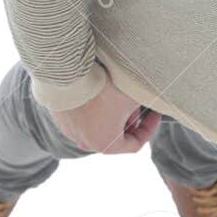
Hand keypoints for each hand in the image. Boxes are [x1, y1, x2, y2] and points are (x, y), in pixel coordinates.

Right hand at [47, 71, 162, 154]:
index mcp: (106, 145)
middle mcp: (86, 143)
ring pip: (99, 126)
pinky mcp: (60, 118)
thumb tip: (156, 102)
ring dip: (111, 115)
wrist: (68, 71)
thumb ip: (147, 104)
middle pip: (116, 136)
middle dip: (129, 120)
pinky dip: (94, 109)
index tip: (154, 112)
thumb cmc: (104, 88)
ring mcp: (71, 131)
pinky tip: (99, 91)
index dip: (149, 128)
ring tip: (118, 95)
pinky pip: (83, 117)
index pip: (135, 144)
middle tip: (136, 103)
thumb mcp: (134, 96)